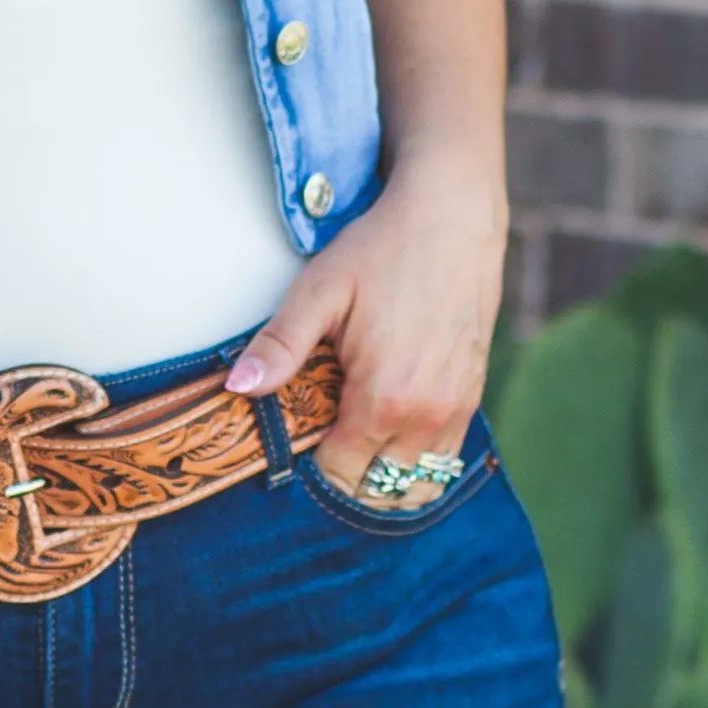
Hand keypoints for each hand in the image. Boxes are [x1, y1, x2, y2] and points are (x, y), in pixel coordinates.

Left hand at [226, 163, 508, 503]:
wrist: (454, 215)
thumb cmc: (383, 248)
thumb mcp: (321, 290)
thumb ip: (280, 345)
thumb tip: (235, 387)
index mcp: (384, 398)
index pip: (339, 476)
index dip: (310, 471)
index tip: (293, 447)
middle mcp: (426, 415)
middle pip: (377, 492)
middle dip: (343, 483)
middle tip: (316, 449)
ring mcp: (456, 410)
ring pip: (415, 486)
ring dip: (381, 481)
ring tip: (351, 450)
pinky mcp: (472, 398)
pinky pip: (443, 460)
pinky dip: (411, 463)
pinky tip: (385, 436)